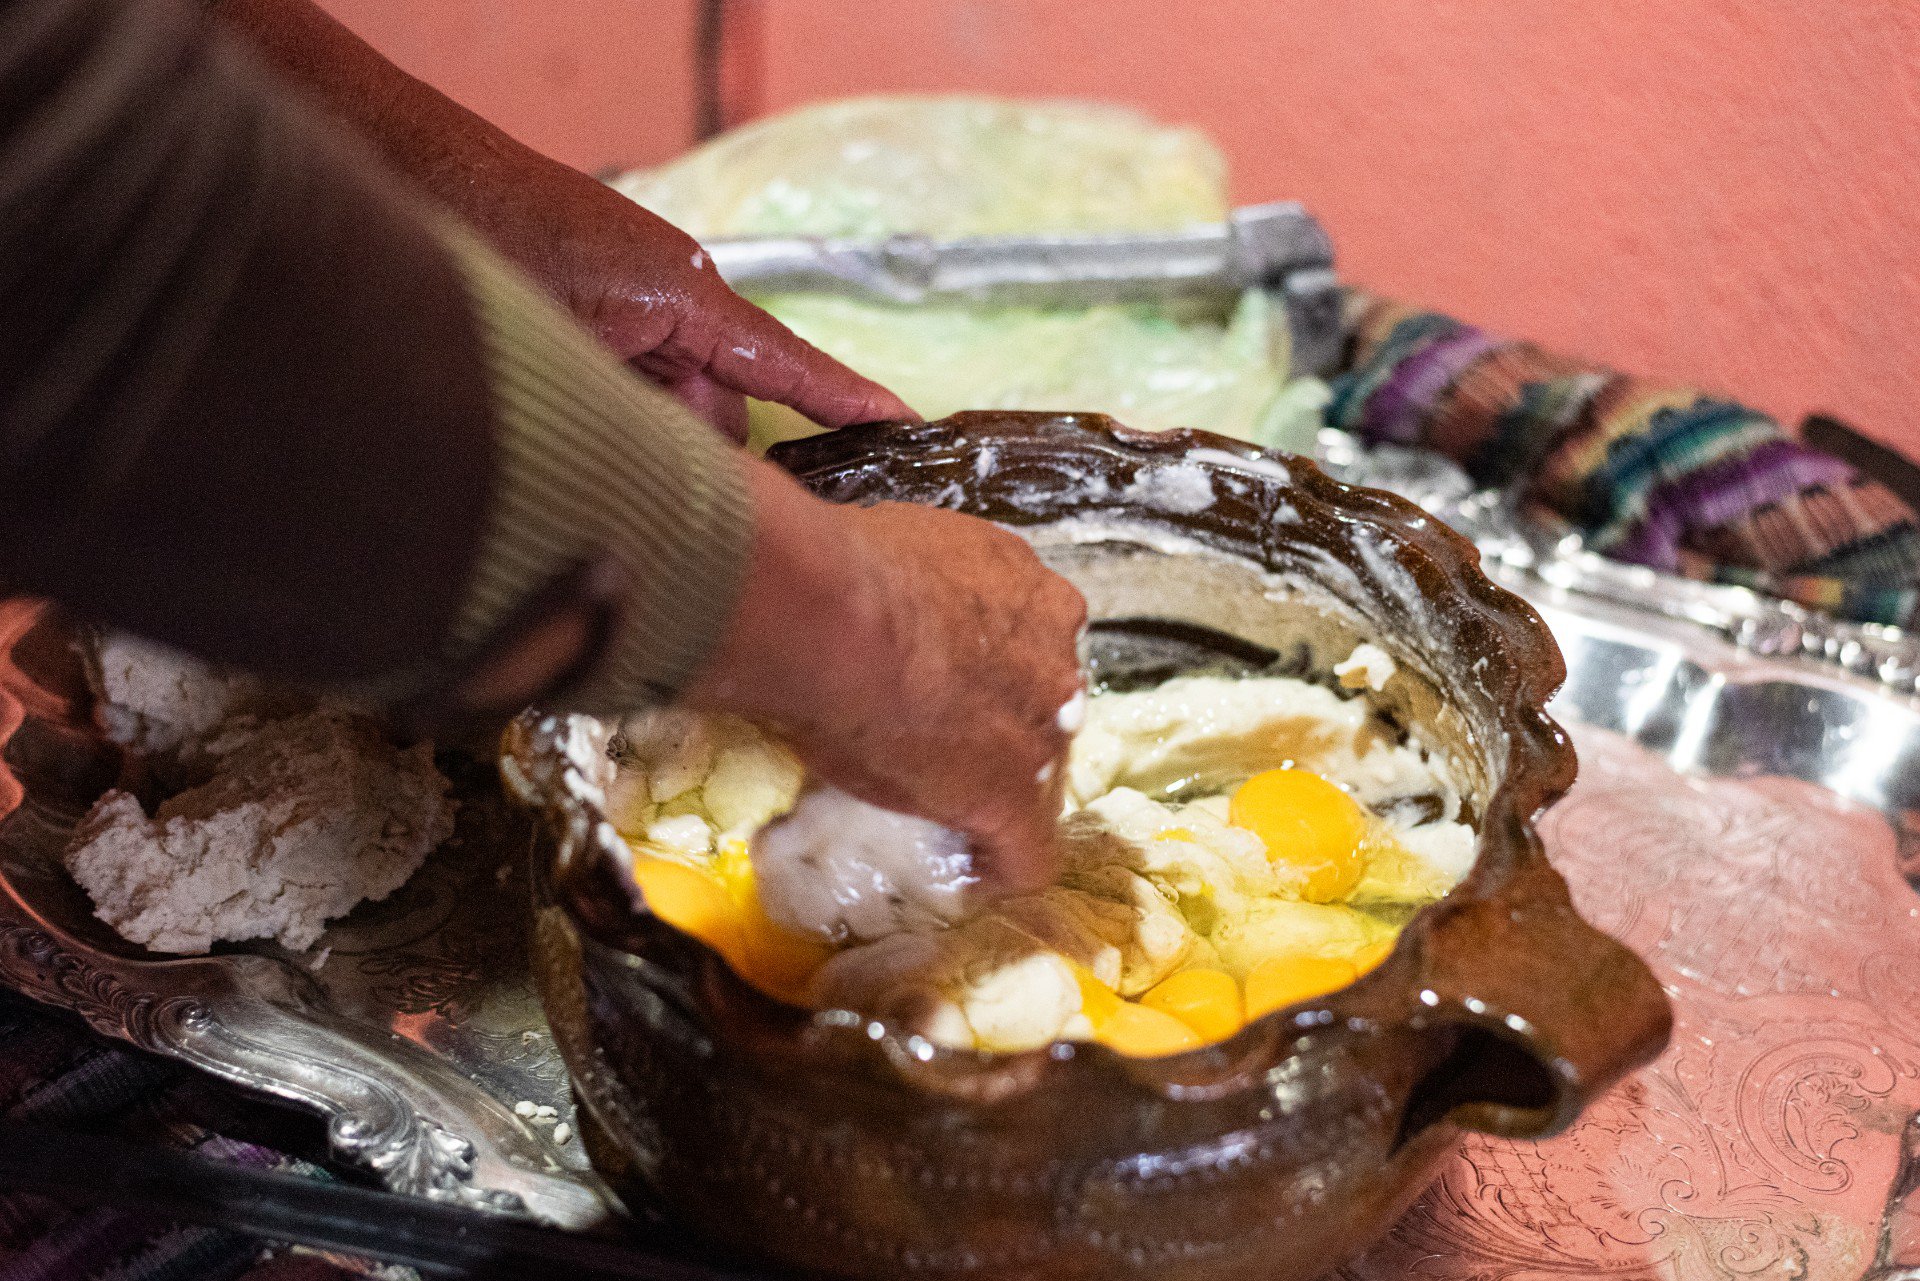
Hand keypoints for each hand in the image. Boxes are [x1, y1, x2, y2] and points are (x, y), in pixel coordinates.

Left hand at [211, 0, 911, 436]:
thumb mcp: (566, 349)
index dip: (846, 400)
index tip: (907, 426)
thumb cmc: (475, 232)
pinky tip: (581, 456)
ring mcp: (629, 304)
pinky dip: (619, 425)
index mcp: (683, 294)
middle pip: (721, 407)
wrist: (392, 166)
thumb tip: (686, 475)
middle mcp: (668, 296)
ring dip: (651, 451)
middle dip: (713, 468)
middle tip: (705, 536)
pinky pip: (631, 384)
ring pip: (669, 405)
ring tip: (612, 493)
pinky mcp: (590, 313)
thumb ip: (642, 410)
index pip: (786, 361)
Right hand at [687, 464, 1086, 890]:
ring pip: (1038, 767)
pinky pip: (1030, 850)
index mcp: (1026, 586)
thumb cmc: (840, 572)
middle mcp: (1055, 649)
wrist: (828, 618)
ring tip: (949, 809)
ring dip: (999, 783)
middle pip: (1041, 698)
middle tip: (940, 739)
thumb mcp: (897, 552)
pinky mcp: (1018, 798)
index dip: (990, 667)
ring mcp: (1044, 727)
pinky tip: (977, 876)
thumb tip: (875, 601)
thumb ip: (915, 586)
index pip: (1024, 636)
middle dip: (1001, 719)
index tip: (955, 686)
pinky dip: (1003, 865)